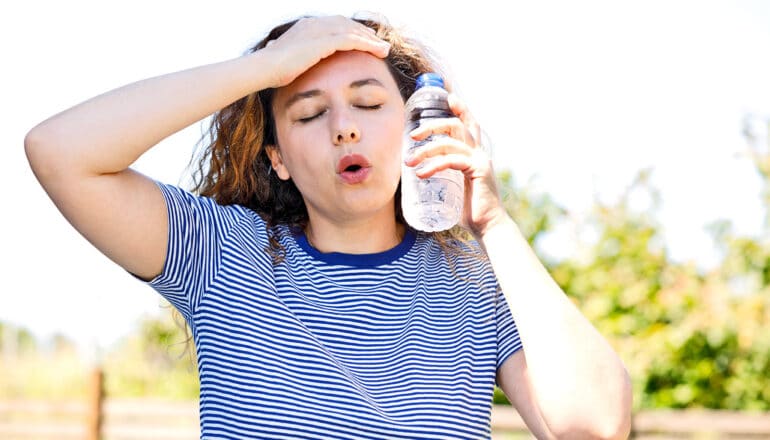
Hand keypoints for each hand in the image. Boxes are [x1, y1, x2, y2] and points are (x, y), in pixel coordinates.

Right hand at [258, 16, 390, 87]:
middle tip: (378, 42)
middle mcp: (314, 24)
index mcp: (306, 26)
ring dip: (371, 40)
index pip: (334, 24)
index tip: (362, 39)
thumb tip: (282, 60)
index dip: (350, 30)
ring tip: (384, 49)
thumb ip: (290, 57)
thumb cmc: (271, 70)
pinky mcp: (325, 41)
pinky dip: (368, 45)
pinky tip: (379, 51)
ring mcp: (319, 31)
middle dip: (364, 33)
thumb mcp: (284, 60)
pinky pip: (353, 40)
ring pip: (353, 31)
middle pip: (346, 24)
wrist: (264, 68)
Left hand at [403, 95, 508, 238]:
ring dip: (426, 150)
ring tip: (409, 162)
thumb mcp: (455, 188)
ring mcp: (481, 159)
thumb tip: (420, 177)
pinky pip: (451, 160)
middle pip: (456, 125)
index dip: (460, 108)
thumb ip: (445, 177)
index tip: (448, 96)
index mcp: (475, 153)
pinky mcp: (479, 170)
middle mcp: (479, 152)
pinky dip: (434, 165)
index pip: (468, 124)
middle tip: (413, 135)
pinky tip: (421, 174)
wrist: (489, 227)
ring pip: (449, 142)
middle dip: (432, 126)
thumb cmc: (471, 211)